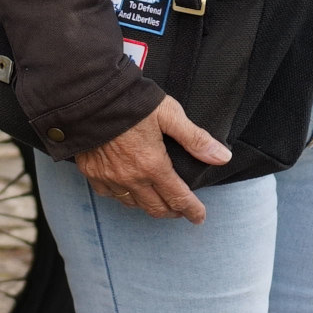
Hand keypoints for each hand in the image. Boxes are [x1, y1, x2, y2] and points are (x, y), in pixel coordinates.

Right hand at [73, 94, 230, 222]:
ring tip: (157, 200)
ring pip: (133, 205)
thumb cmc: (131, 102)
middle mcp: (131, 178)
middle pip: (156, 208)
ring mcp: (109, 178)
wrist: (90, 96)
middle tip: (181, 210)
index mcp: (153, 165)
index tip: (199, 217)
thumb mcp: (169, 114)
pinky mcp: (92, 173)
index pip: (178, 198)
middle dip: (173, 211)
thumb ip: (195, 138)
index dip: (192, 210)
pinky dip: (123, 196)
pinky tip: (127, 189)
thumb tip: (222, 157)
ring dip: (148, 206)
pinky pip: (111, 195)